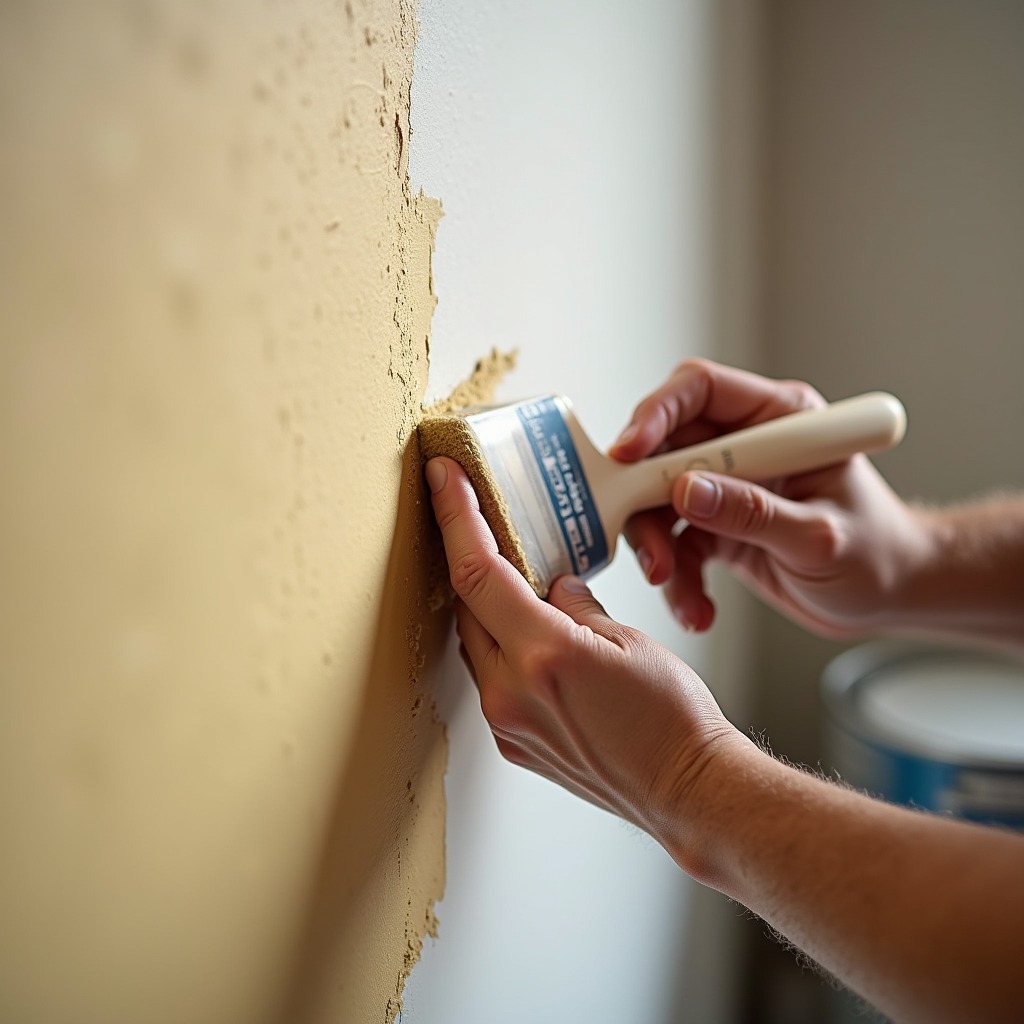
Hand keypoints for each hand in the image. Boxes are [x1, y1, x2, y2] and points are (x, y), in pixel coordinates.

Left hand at [424, 455, 744, 853]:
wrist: (685, 791)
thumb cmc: (672, 718)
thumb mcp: (629, 639)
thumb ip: (577, 605)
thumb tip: (552, 587)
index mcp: (543, 655)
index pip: (478, 571)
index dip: (456, 516)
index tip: (441, 477)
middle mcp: (511, 692)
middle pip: (467, 605)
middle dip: (471, 558)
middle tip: (482, 520)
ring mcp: (507, 724)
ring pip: (476, 643)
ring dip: (487, 607)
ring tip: (515, 579)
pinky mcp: (513, 743)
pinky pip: (490, 678)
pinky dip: (501, 646)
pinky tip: (529, 634)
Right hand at [609, 359, 932, 637]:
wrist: (889, 594)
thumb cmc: (876, 553)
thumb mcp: (818, 536)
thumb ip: (752, 512)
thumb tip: (685, 491)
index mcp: (778, 420)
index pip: (700, 391)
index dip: (656, 413)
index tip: (628, 453)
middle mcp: (745, 446)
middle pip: (664, 450)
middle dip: (645, 502)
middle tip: (650, 550)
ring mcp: (727, 485)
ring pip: (658, 502)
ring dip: (657, 548)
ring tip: (674, 585)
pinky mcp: (716, 524)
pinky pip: (674, 543)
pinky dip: (678, 580)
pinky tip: (697, 609)